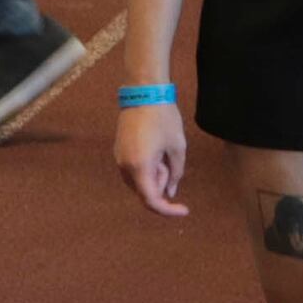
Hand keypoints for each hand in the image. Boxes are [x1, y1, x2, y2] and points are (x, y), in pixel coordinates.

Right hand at [116, 93, 189, 217]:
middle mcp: (124, 167)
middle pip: (145, 191)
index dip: (168, 211)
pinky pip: (133, 170)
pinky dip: (146, 169)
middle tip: (170, 160)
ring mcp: (119, 158)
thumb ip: (175, 175)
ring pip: (139, 182)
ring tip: (162, 152)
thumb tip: (170, 193)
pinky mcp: (118, 150)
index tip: (184, 210)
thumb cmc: (163, 119)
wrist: (143, 92)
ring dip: (154, 175)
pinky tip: (154, 149)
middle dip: (161, 183)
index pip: (152, 201)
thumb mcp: (177, 148)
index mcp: (139, 168)